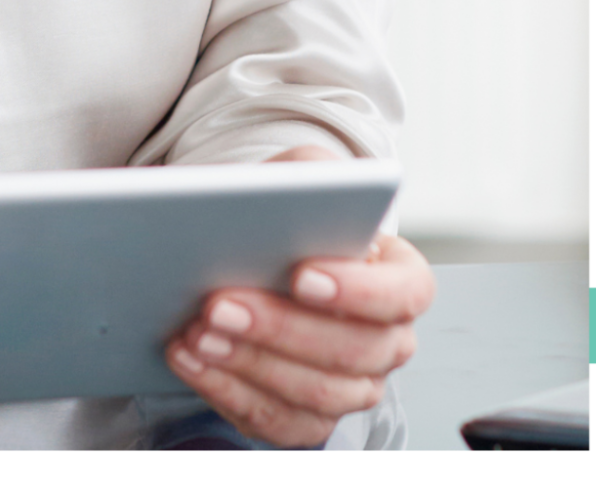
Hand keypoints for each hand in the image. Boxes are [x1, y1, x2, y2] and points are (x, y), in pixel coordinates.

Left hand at [162, 146, 434, 448]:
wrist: (254, 248)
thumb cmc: (286, 212)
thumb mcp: (300, 174)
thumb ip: (304, 177)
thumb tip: (282, 193)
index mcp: (398, 276)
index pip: (405, 291)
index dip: (360, 290)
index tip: (302, 274)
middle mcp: (387, 340)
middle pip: (354, 350)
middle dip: (281, 328)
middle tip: (221, 304)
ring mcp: (353, 387)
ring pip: (316, 393)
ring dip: (250, 363)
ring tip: (197, 332)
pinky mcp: (309, 417)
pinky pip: (278, 421)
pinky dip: (228, 391)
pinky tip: (190, 360)